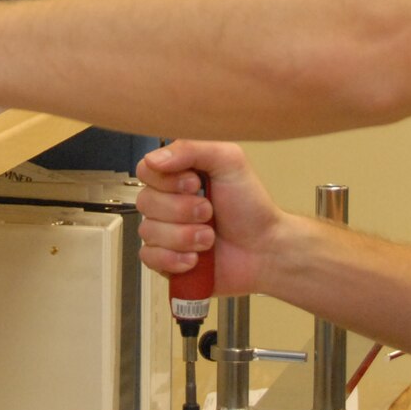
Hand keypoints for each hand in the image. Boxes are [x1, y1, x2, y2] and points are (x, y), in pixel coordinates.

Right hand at [135, 140, 286, 299]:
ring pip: (148, 231)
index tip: (194, 184)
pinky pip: (149, 258)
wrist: (265, 249)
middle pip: (145, 202)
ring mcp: (164, 232)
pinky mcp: (165, 260)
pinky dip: (174, 259)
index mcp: (177, 175)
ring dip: (184, 237)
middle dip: (182, 210)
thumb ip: (191, 149)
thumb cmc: (250, 206)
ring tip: (209, 238)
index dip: (167, 181)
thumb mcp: (229, 162)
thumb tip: (154, 159)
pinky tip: (195, 258)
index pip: (146, 170)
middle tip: (209, 212)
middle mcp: (167, 202)